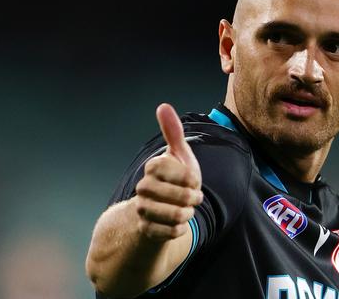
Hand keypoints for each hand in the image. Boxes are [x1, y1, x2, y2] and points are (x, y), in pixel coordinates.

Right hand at [134, 103, 202, 240]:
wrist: (161, 208)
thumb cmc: (174, 178)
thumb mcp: (179, 155)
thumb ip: (173, 132)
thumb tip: (163, 106)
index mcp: (153, 168)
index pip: (175, 171)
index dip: (189, 177)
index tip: (193, 180)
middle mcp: (143, 188)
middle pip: (175, 195)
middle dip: (190, 197)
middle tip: (195, 197)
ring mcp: (143, 209)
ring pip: (174, 215)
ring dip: (186, 214)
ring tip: (187, 210)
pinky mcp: (146, 229)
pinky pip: (170, 232)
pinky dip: (179, 229)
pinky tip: (178, 224)